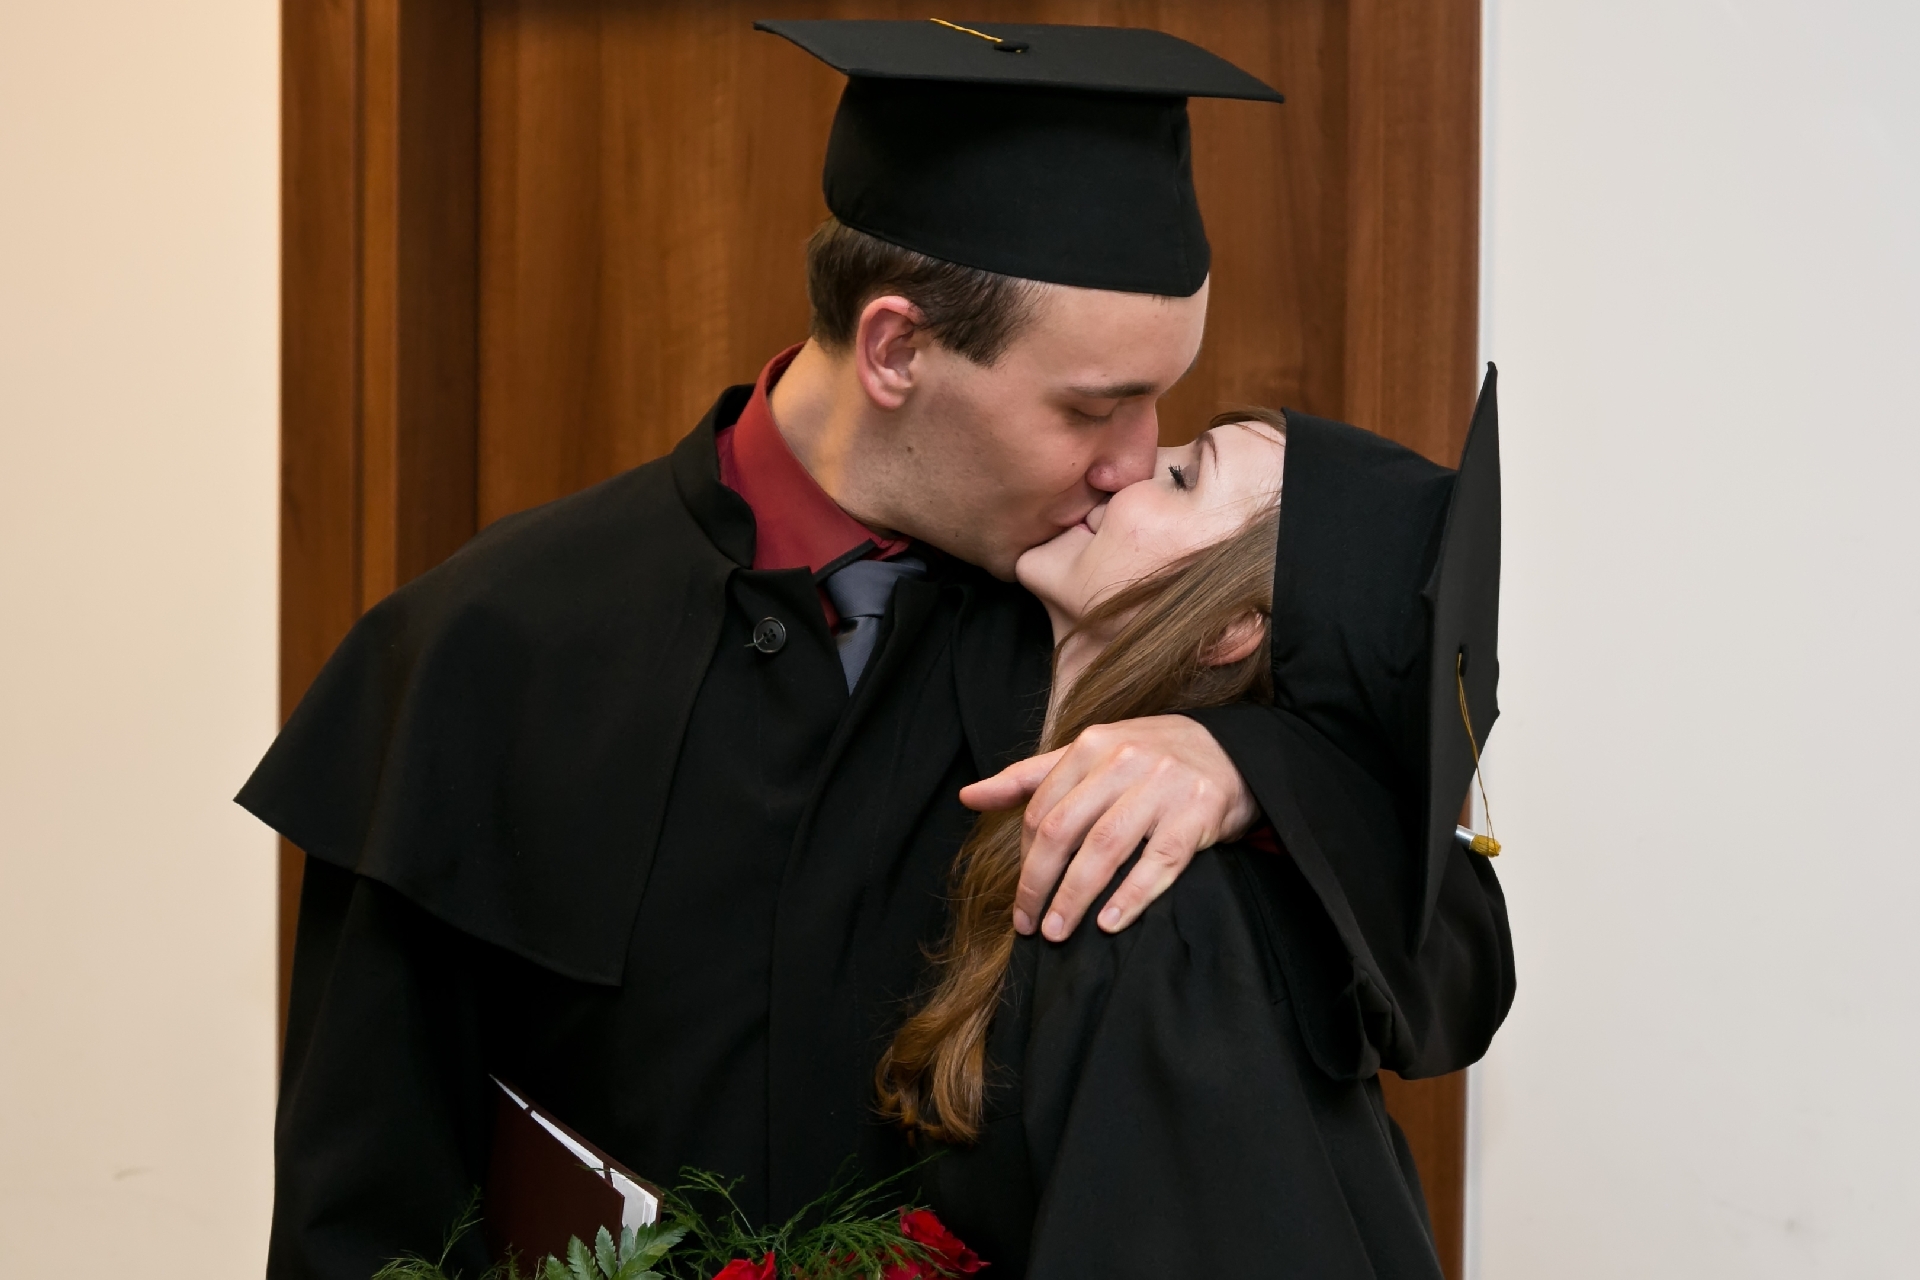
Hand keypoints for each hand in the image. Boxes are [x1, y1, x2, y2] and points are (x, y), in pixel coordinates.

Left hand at [958, 715, 1258, 940]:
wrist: (1233, 752)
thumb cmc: (1149, 757)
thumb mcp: (1089, 755)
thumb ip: (1029, 777)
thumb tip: (968, 797)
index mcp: (1091, 745)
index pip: (1041, 810)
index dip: (1024, 860)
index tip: (1021, 898)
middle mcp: (1124, 761)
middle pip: (1063, 831)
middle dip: (1037, 883)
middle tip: (1029, 924)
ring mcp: (1162, 787)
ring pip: (1104, 849)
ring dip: (1075, 897)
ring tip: (1058, 931)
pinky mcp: (1198, 814)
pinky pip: (1158, 863)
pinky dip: (1130, 896)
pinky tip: (1109, 923)